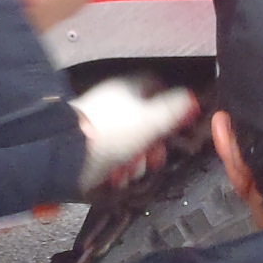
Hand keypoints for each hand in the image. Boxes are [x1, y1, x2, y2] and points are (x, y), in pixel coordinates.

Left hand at [74, 77, 198, 191]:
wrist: (70, 153)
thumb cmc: (116, 132)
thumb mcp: (153, 119)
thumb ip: (176, 109)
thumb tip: (192, 98)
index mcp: (128, 88)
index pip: (156, 86)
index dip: (171, 105)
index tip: (177, 124)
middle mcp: (114, 102)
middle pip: (144, 119)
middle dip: (154, 142)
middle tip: (156, 158)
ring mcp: (101, 122)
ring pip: (130, 139)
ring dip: (136, 159)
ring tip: (134, 170)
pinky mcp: (90, 143)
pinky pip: (112, 152)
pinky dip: (118, 166)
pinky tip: (118, 176)